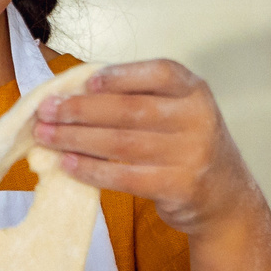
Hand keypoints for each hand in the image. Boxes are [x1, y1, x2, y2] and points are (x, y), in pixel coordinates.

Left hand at [32, 60, 253, 232]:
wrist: (225, 197)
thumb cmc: (187, 146)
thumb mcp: (178, 112)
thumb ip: (140, 98)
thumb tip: (73, 92)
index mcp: (194, 90)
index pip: (159, 73)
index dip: (120, 76)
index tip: (84, 82)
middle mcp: (197, 119)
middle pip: (130, 110)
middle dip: (81, 110)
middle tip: (46, 111)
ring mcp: (191, 154)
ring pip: (121, 144)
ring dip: (76, 140)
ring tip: (46, 136)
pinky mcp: (179, 187)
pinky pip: (125, 177)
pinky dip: (91, 170)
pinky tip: (67, 164)